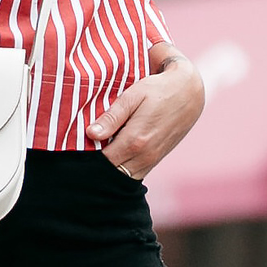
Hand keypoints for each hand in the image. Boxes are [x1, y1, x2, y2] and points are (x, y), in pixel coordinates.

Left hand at [86, 52, 204, 179]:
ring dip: (109, 167)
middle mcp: (143, 156)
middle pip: (110, 171)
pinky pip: (133, 174)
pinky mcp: (155, 161)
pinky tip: (114, 154)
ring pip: (121, 176)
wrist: (189, 94)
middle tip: (85, 151)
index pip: (102, 161)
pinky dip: (121, 168)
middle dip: (96, 165)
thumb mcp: (133, 96)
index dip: (88, 157)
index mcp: (135, 140)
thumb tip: (92, 134)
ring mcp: (150, 161)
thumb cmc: (158, 90)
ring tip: (98, 152)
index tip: (78, 148)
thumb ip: (112, 117)